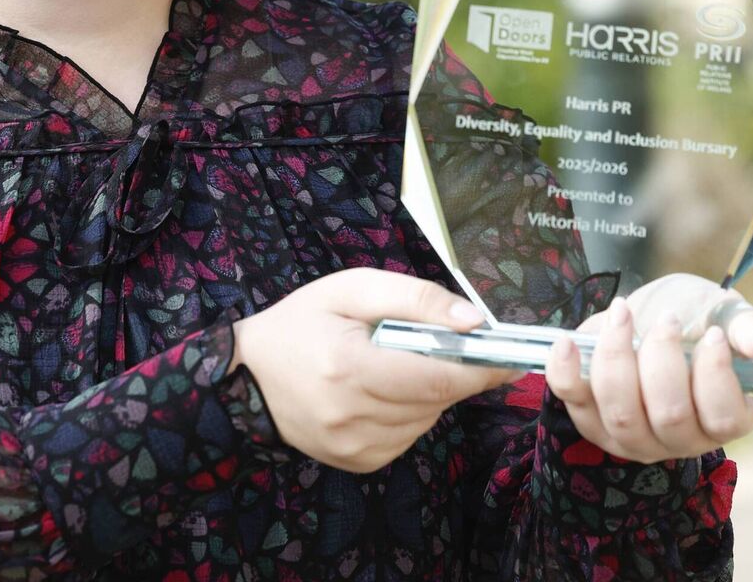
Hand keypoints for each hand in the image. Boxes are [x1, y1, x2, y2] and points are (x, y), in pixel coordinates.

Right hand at [230, 267, 520, 472]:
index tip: (507, 355)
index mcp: (349, 367)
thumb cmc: (300, 322)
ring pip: (426, 420)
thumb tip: (473, 321)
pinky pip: (407, 436)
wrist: (244, 376)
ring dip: (428, 392)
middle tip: (442, 344)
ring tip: (393, 363)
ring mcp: (354, 448)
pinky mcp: (358, 463)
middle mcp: (352, 417)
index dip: (479, 367)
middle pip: (436, 400)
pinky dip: (408, 412)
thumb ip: (414, 298)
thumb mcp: (350, 289)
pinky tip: (380, 390)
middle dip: (452, 372)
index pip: (436, 378)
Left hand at [545, 273, 752, 463]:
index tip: (710, 334)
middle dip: (662, 358)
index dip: (715, 375)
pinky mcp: (590, 419)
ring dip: (616, 357)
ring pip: (620, 413)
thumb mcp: (725, 314)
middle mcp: (679, 440)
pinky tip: (568, 340)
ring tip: (624, 314)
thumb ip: (748, 330)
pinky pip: (572, 402)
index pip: (723, 418)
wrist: (647, 313)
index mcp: (723, 420)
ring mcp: (632, 437)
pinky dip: (565, 370)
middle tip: (667, 319)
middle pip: (668, 415)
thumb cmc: (694, 316)